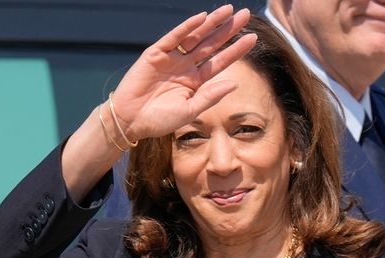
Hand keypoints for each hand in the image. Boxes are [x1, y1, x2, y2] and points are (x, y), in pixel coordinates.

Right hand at [109, 5, 256, 140]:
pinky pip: (174, 37)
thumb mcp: (190, 111)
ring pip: (195, 36)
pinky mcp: (155, 53)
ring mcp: (171, 58)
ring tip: (228, 10)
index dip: (236, 50)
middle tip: (246, 15)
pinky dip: (187, 27)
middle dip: (228, 30)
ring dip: (211, 23)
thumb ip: (210, 96)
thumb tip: (235, 83)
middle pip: (211, 44)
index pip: (220, 61)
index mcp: (195, 81)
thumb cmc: (159, 120)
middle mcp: (185, 66)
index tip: (253, 38)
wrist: (130, 120)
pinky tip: (202, 18)